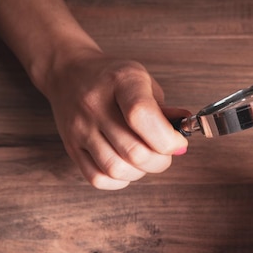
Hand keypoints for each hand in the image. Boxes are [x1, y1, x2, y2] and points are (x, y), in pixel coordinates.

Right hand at [42, 49, 188, 189]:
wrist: (68, 72)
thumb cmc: (113, 80)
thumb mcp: (144, 81)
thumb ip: (165, 110)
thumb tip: (185, 131)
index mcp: (121, 81)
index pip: (142, 116)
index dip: (168, 139)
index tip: (178, 143)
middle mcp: (95, 104)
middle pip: (134, 151)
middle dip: (160, 160)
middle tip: (164, 153)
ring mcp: (80, 128)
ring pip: (116, 169)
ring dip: (140, 172)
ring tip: (145, 159)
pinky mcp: (71, 147)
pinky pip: (98, 178)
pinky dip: (120, 180)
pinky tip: (127, 166)